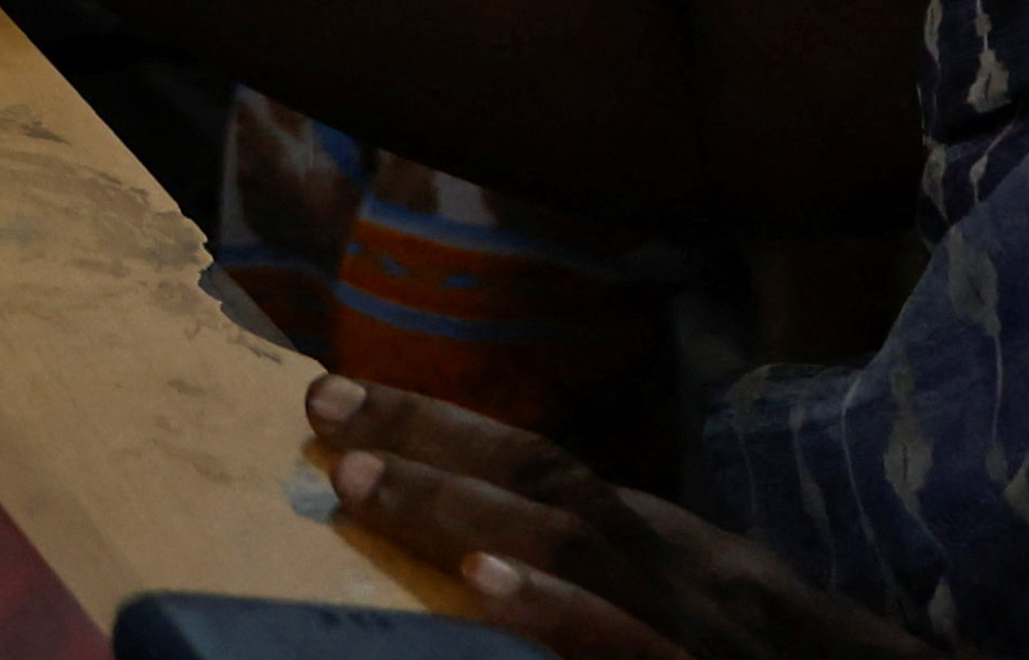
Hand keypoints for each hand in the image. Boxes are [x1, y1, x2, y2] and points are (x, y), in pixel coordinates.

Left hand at [303, 377, 948, 658]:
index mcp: (674, 547)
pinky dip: (555, 609)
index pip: (550, 461)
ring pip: (574, 542)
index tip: (344, 394)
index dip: (445, 427)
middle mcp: (683, 566)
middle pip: (549, 477)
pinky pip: (624, 642)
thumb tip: (493, 560)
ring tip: (365, 480)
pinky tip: (484, 587)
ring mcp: (698, 621)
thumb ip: (611, 586)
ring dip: (463, 507)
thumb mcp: (705, 614)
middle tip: (323, 411)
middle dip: (430, 441)